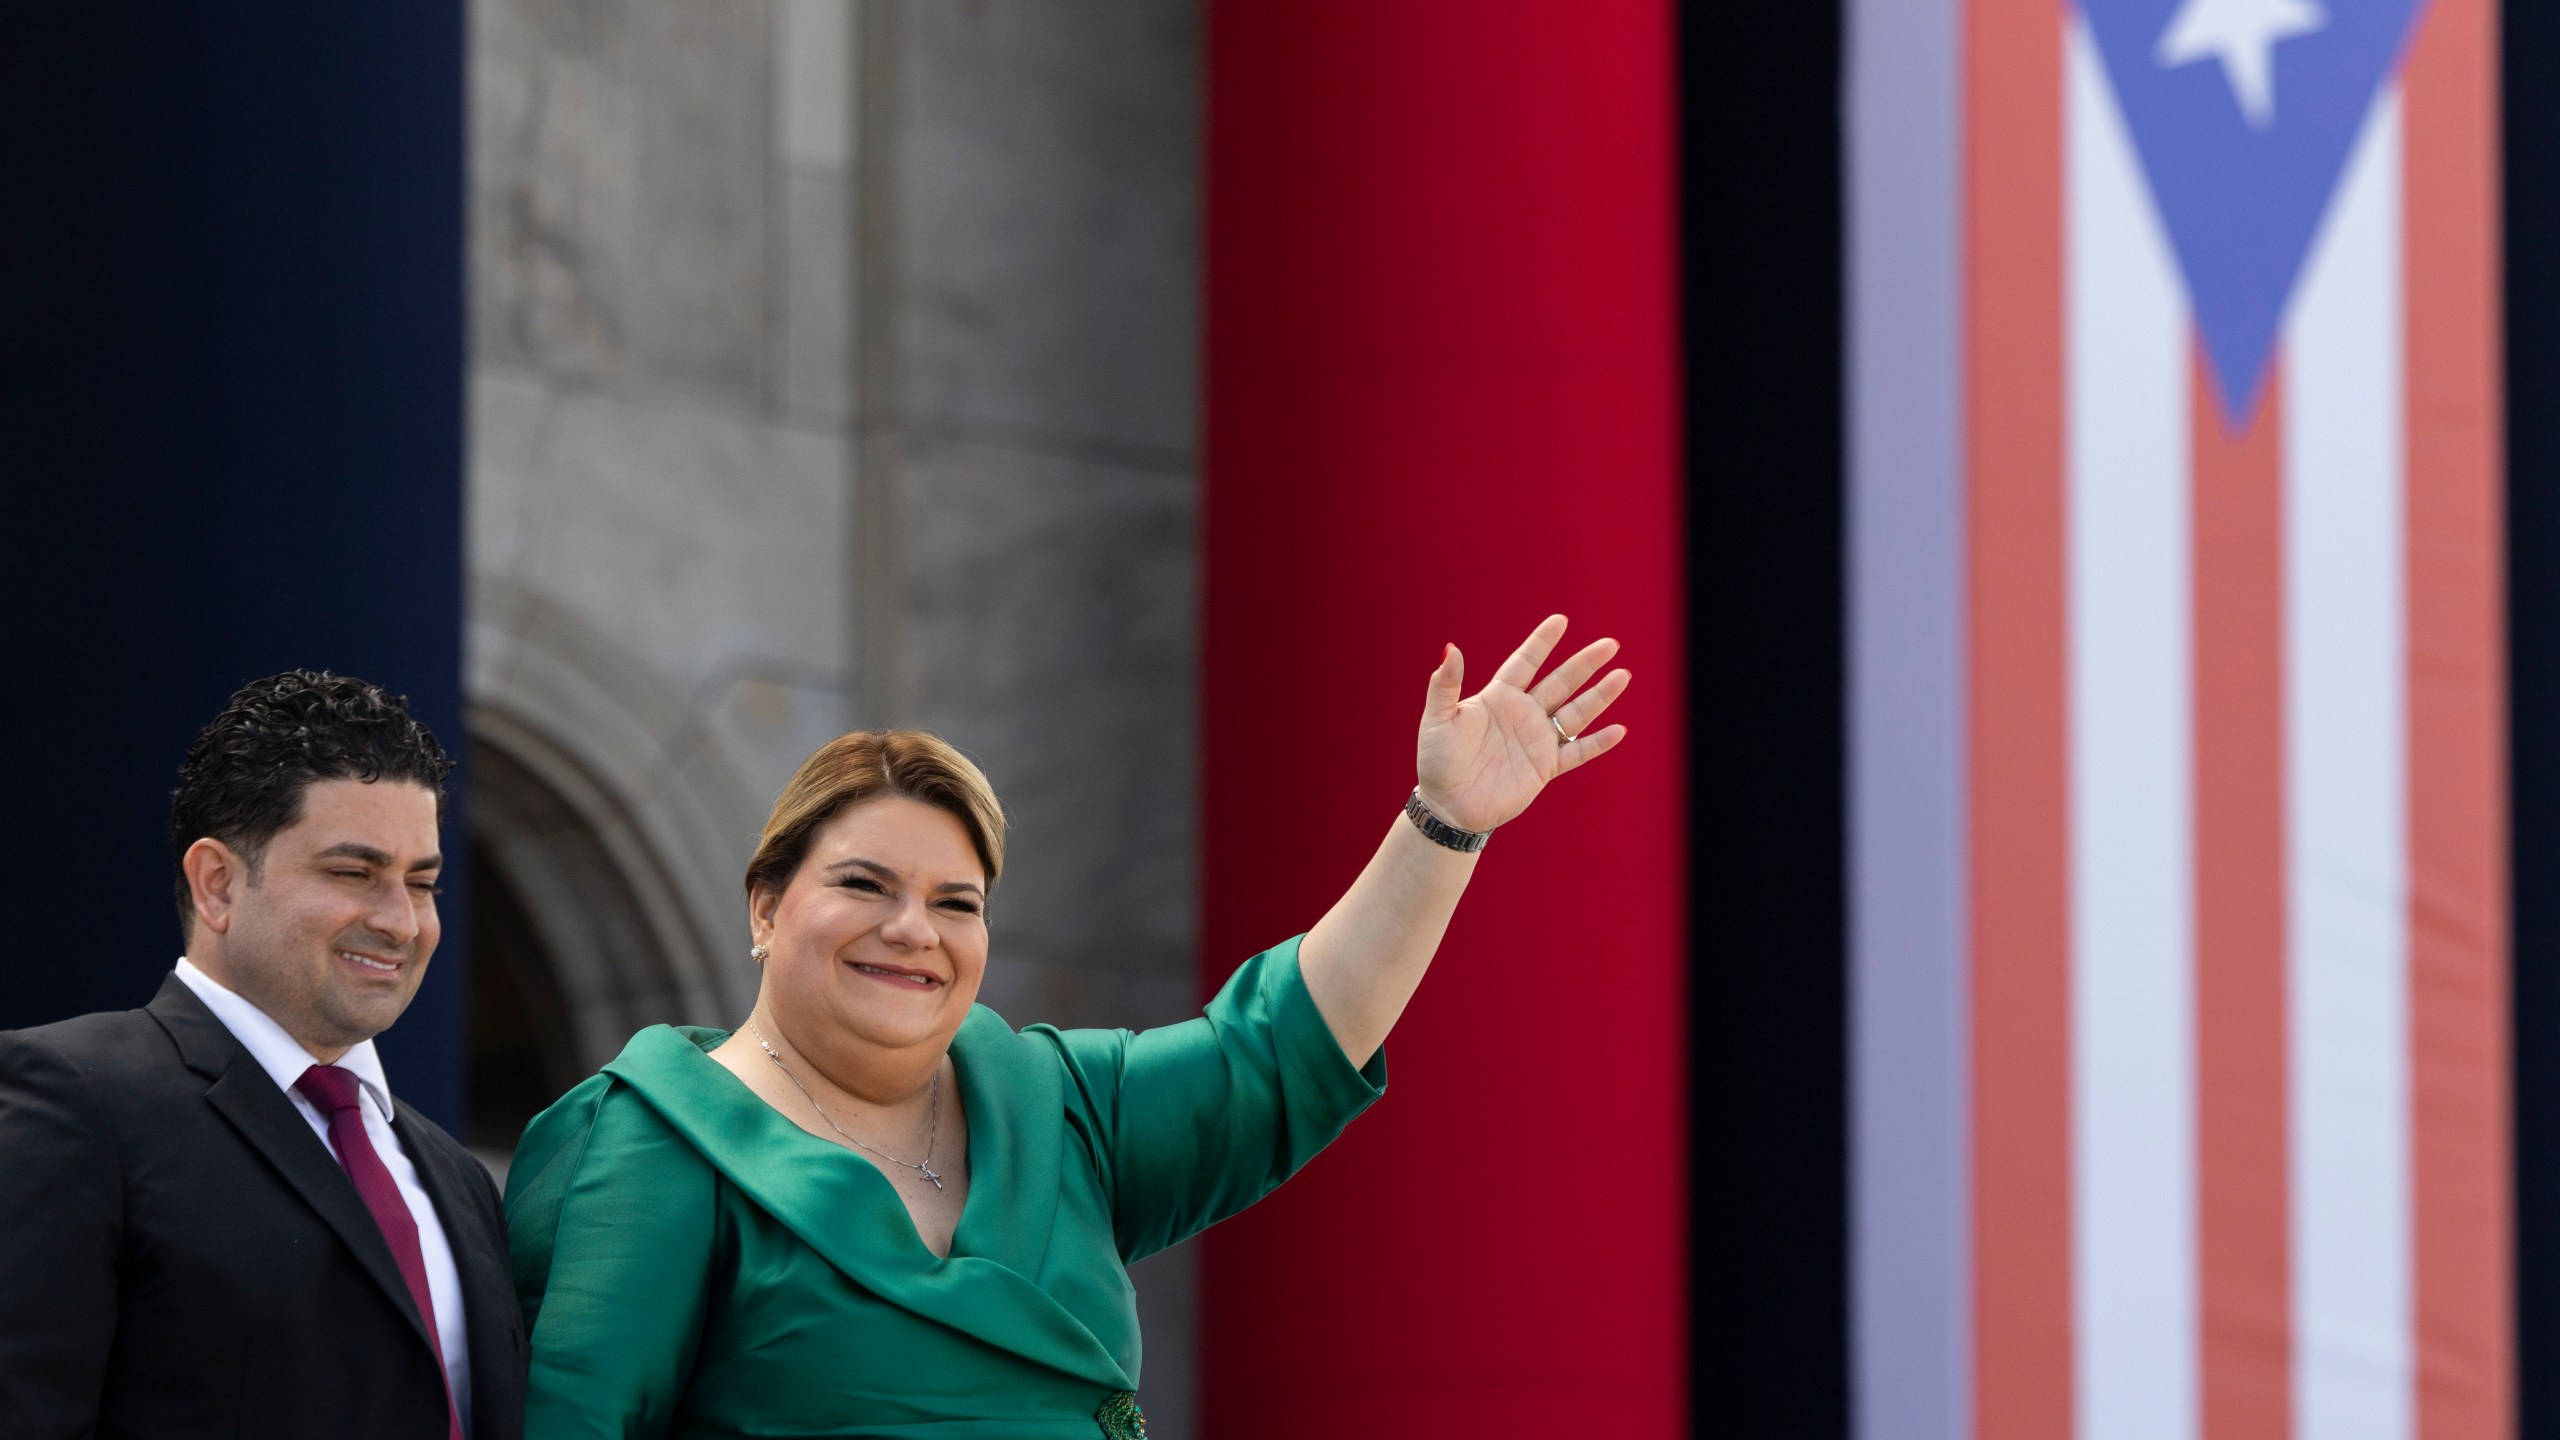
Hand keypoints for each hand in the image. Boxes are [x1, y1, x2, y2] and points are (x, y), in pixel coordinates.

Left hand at [1415, 614, 1630, 833]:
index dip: (1542, 642)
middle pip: (1561, 682)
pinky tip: (1619, 730)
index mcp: (1498, 698)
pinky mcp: (1544, 767)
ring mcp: (1536, 740)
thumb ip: (1445, 685)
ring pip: (1575, 713)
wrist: (1448, 805)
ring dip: (1600, 696)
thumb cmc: (1437, 760)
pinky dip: (1597, 743)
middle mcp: (1522, 714)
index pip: (1525, 662)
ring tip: (1623, 675)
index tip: (1561, 620)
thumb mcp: (1437, 719)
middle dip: (1585, 663)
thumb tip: (1451, 648)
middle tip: (1610, 644)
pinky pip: (1576, 752)